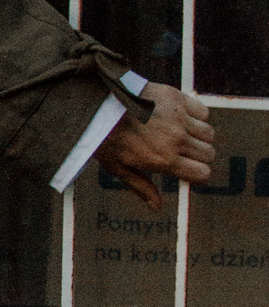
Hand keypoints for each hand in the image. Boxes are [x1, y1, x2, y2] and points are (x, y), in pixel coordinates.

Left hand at [98, 82, 214, 210]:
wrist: (98, 105)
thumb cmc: (106, 138)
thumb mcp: (119, 168)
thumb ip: (141, 187)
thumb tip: (157, 207)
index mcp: (164, 160)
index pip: (203, 174)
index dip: (198, 175)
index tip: (189, 171)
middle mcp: (176, 140)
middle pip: (209, 154)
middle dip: (200, 157)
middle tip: (185, 153)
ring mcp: (179, 118)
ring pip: (209, 133)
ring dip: (199, 136)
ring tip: (181, 135)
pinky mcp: (178, 99)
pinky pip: (203, 112)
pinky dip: (196, 116)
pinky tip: (180, 118)